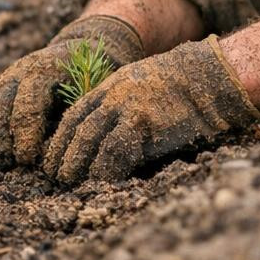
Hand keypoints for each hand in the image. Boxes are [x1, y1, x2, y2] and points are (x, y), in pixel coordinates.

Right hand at [0, 15, 144, 167]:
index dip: (25, 131)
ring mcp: (5, 77)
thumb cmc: (94, 78)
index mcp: (47, 70)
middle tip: (7, 166)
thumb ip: (77, 116)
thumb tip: (66, 153)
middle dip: (1, 138)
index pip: (29, 101)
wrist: (80, 50)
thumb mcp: (94, 91)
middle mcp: (20, 71)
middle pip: (0, 104)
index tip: (27, 159)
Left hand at [42, 36, 259, 184]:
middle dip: (63, 153)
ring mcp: (126, 109)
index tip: (52, 156)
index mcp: (109, 88)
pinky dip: (105, 169)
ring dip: (77, 164)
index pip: (74, 115)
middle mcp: (112, 97)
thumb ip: (120, 107)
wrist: (207, 77)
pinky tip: (101, 183)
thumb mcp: (139, 87)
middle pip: (77, 128)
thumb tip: (106, 138)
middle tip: (55, 175)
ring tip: (69, 182)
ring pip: (89, 139)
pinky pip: (115, 151)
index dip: (60, 138)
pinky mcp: (143, 124)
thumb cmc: (178, 87)